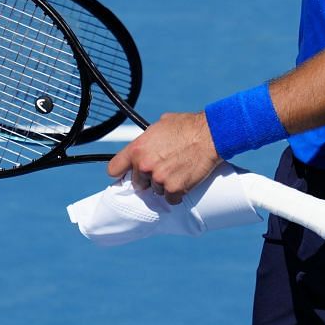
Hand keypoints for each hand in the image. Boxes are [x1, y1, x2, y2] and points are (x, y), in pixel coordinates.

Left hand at [105, 111, 221, 200]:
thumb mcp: (160, 125)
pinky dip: (177, 194)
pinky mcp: (175, 189)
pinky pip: (171, 199)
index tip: (126, 174)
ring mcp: (159, 179)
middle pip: (138, 183)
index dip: (121, 172)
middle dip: (148, 178)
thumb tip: (144, 145)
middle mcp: (144, 166)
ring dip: (164, 185)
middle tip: (162, 169)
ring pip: (156, 191)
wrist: (210, 135)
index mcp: (137, 149)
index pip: (114, 169)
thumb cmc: (187, 126)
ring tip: (177, 171)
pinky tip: (184, 181)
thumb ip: (147, 139)